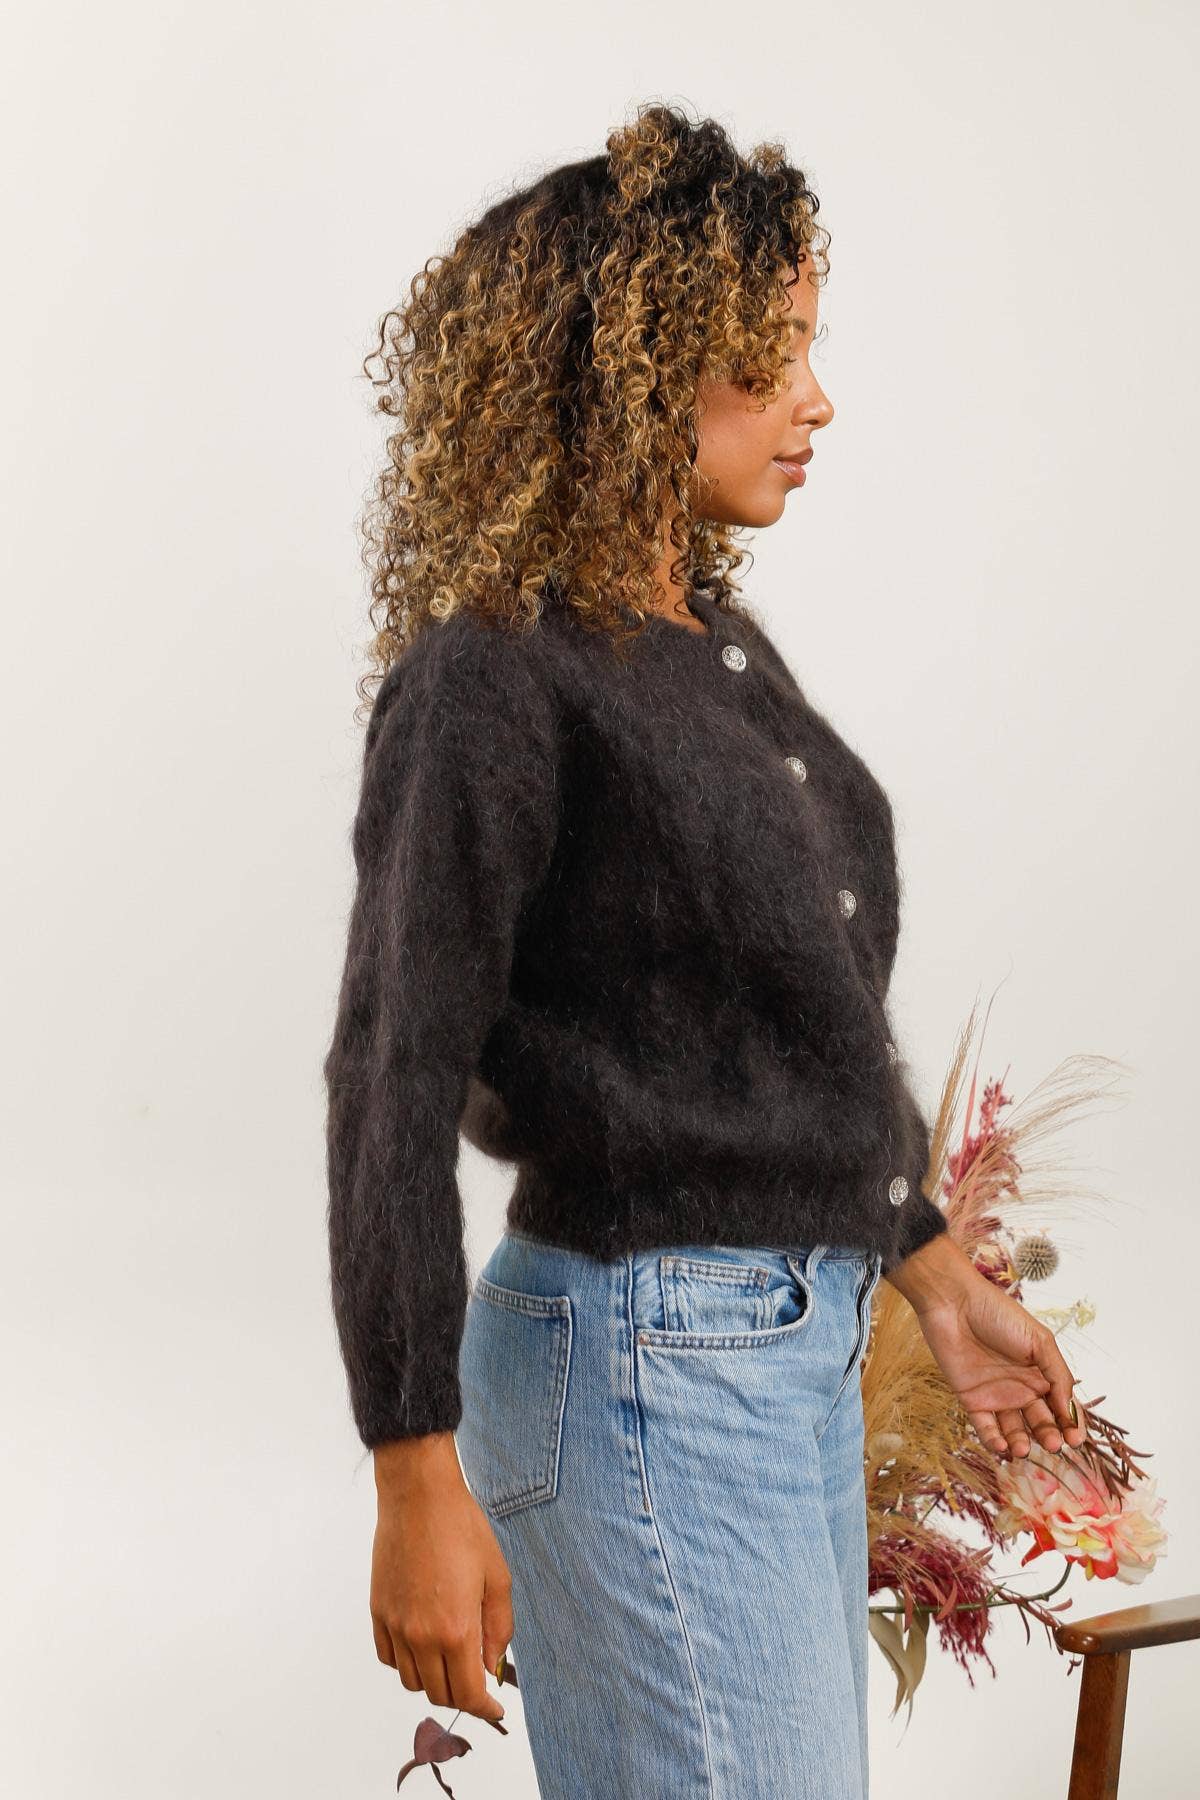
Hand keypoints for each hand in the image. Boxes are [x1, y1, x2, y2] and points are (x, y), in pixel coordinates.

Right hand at [370, 1432, 510, 1726]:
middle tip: (477, 1679)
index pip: (468, 1694)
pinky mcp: (377, 1613)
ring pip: (412, 1681)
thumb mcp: (497, 1576)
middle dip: (462, 1695)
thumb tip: (493, 1665)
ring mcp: (395, 1626)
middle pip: (439, 1694)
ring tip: (450, 1658)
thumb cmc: (461, 1528)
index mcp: (456, 1629)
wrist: (418, 1496)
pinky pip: (389, 1658)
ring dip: (433, 1681)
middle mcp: (422, 1636)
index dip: (485, 1710)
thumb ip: (499, 1627)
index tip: (495, 1711)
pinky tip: (422, 1643)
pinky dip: (406, 1662)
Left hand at [887, 1236, 1088, 1459]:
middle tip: (1052, 1444)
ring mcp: (996, 1396)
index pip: (1062, 1406)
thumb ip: (1058, 1374)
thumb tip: (1069, 1409)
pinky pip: (985, 1428)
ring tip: (1023, 1448)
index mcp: (1041, 1372)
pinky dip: (994, 1441)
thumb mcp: (1039, 1340)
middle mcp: (1021, 1388)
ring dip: (1021, 1443)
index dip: (1071, 1424)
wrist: (953, 1303)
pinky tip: (1003, 1447)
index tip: (1076, 1440)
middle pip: (1041, 1422)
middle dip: (1049, 1436)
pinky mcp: (971, 1400)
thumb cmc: (998, 1314)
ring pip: (1014, 1430)